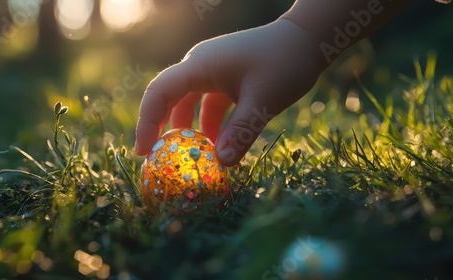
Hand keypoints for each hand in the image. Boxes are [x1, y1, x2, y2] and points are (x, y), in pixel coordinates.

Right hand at [135, 19, 325, 165]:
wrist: (308, 40)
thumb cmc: (285, 62)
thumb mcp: (262, 101)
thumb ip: (241, 132)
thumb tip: (222, 164)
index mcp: (200, 65)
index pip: (159, 93)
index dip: (146, 123)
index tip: (144, 152)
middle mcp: (201, 67)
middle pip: (170, 100)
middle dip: (165, 130)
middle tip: (162, 160)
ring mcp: (214, 72)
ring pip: (192, 105)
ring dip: (194, 131)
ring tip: (199, 158)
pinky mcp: (227, 80)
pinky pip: (210, 105)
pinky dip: (212, 126)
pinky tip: (222, 146)